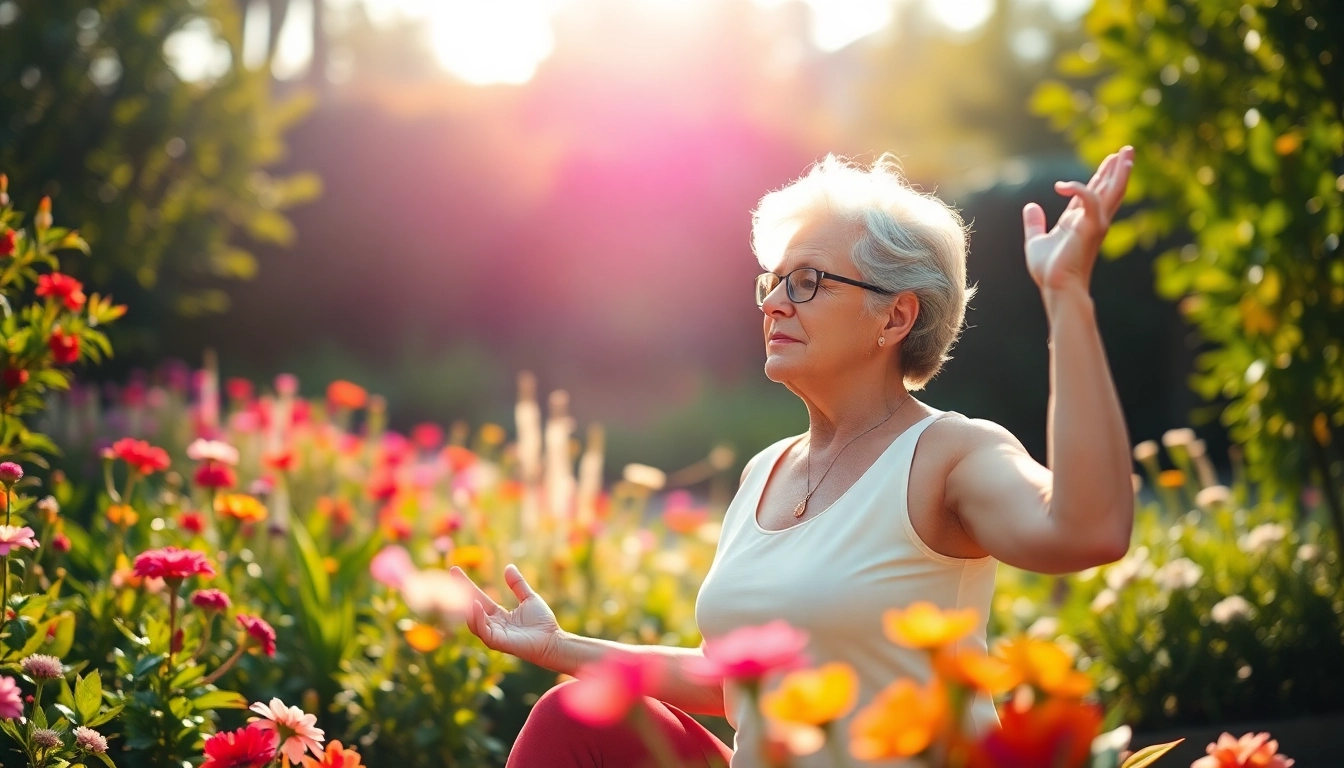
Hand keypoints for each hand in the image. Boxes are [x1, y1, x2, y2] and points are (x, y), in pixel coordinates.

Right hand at [451, 563, 568, 670]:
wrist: (553, 640)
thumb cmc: (543, 623)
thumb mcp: (529, 598)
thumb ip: (518, 585)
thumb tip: (508, 567)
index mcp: (498, 615)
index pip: (478, 598)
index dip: (467, 585)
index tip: (455, 570)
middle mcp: (493, 625)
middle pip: (471, 607)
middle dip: (460, 592)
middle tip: (451, 573)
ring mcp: (494, 634)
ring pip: (473, 620)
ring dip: (467, 606)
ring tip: (463, 589)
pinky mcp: (498, 642)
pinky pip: (483, 631)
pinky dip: (478, 619)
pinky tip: (476, 605)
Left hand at [1022, 146, 1134, 292]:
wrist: (1056, 286)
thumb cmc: (1049, 271)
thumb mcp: (1036, 241)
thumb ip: (1034, 223)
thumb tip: (1030, 206)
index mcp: (1079, 222)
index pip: (1093, 194)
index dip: (1100, 177)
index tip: (1110, 161)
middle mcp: (1091, 220)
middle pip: (1108, 189)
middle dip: (1117, 169)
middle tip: (1126, 149)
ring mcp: (1096, 223)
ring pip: (1112, 191)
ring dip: (1118, 171)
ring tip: (1124, 153)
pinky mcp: (1092, 226)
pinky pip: (1089, 199)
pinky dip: (1078, 188)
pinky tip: (1061, 185)